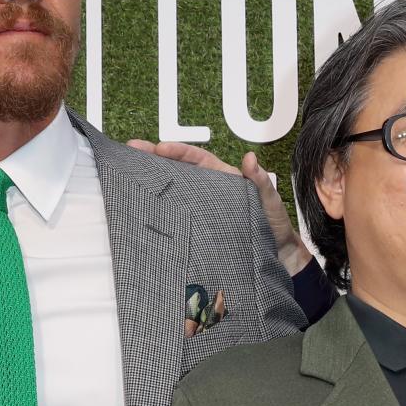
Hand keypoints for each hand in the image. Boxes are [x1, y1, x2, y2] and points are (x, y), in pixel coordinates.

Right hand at [129, 139, 313, 275]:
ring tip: (127, 178)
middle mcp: (207, 192)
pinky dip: (160, 215)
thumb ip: (259, 180)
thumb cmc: (274, 225)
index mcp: (223, 179)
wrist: (278, 258)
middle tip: (130, 151)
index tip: (159, 148)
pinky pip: (176, 220)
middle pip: (177, 172)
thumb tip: (249, 158)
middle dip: (153, 160)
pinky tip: (142, 213)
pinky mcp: (197, 232)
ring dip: (152, 185)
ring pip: (172, 194)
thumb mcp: (269, 201)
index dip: (178, 151)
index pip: (197, 159)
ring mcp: (200, 212)